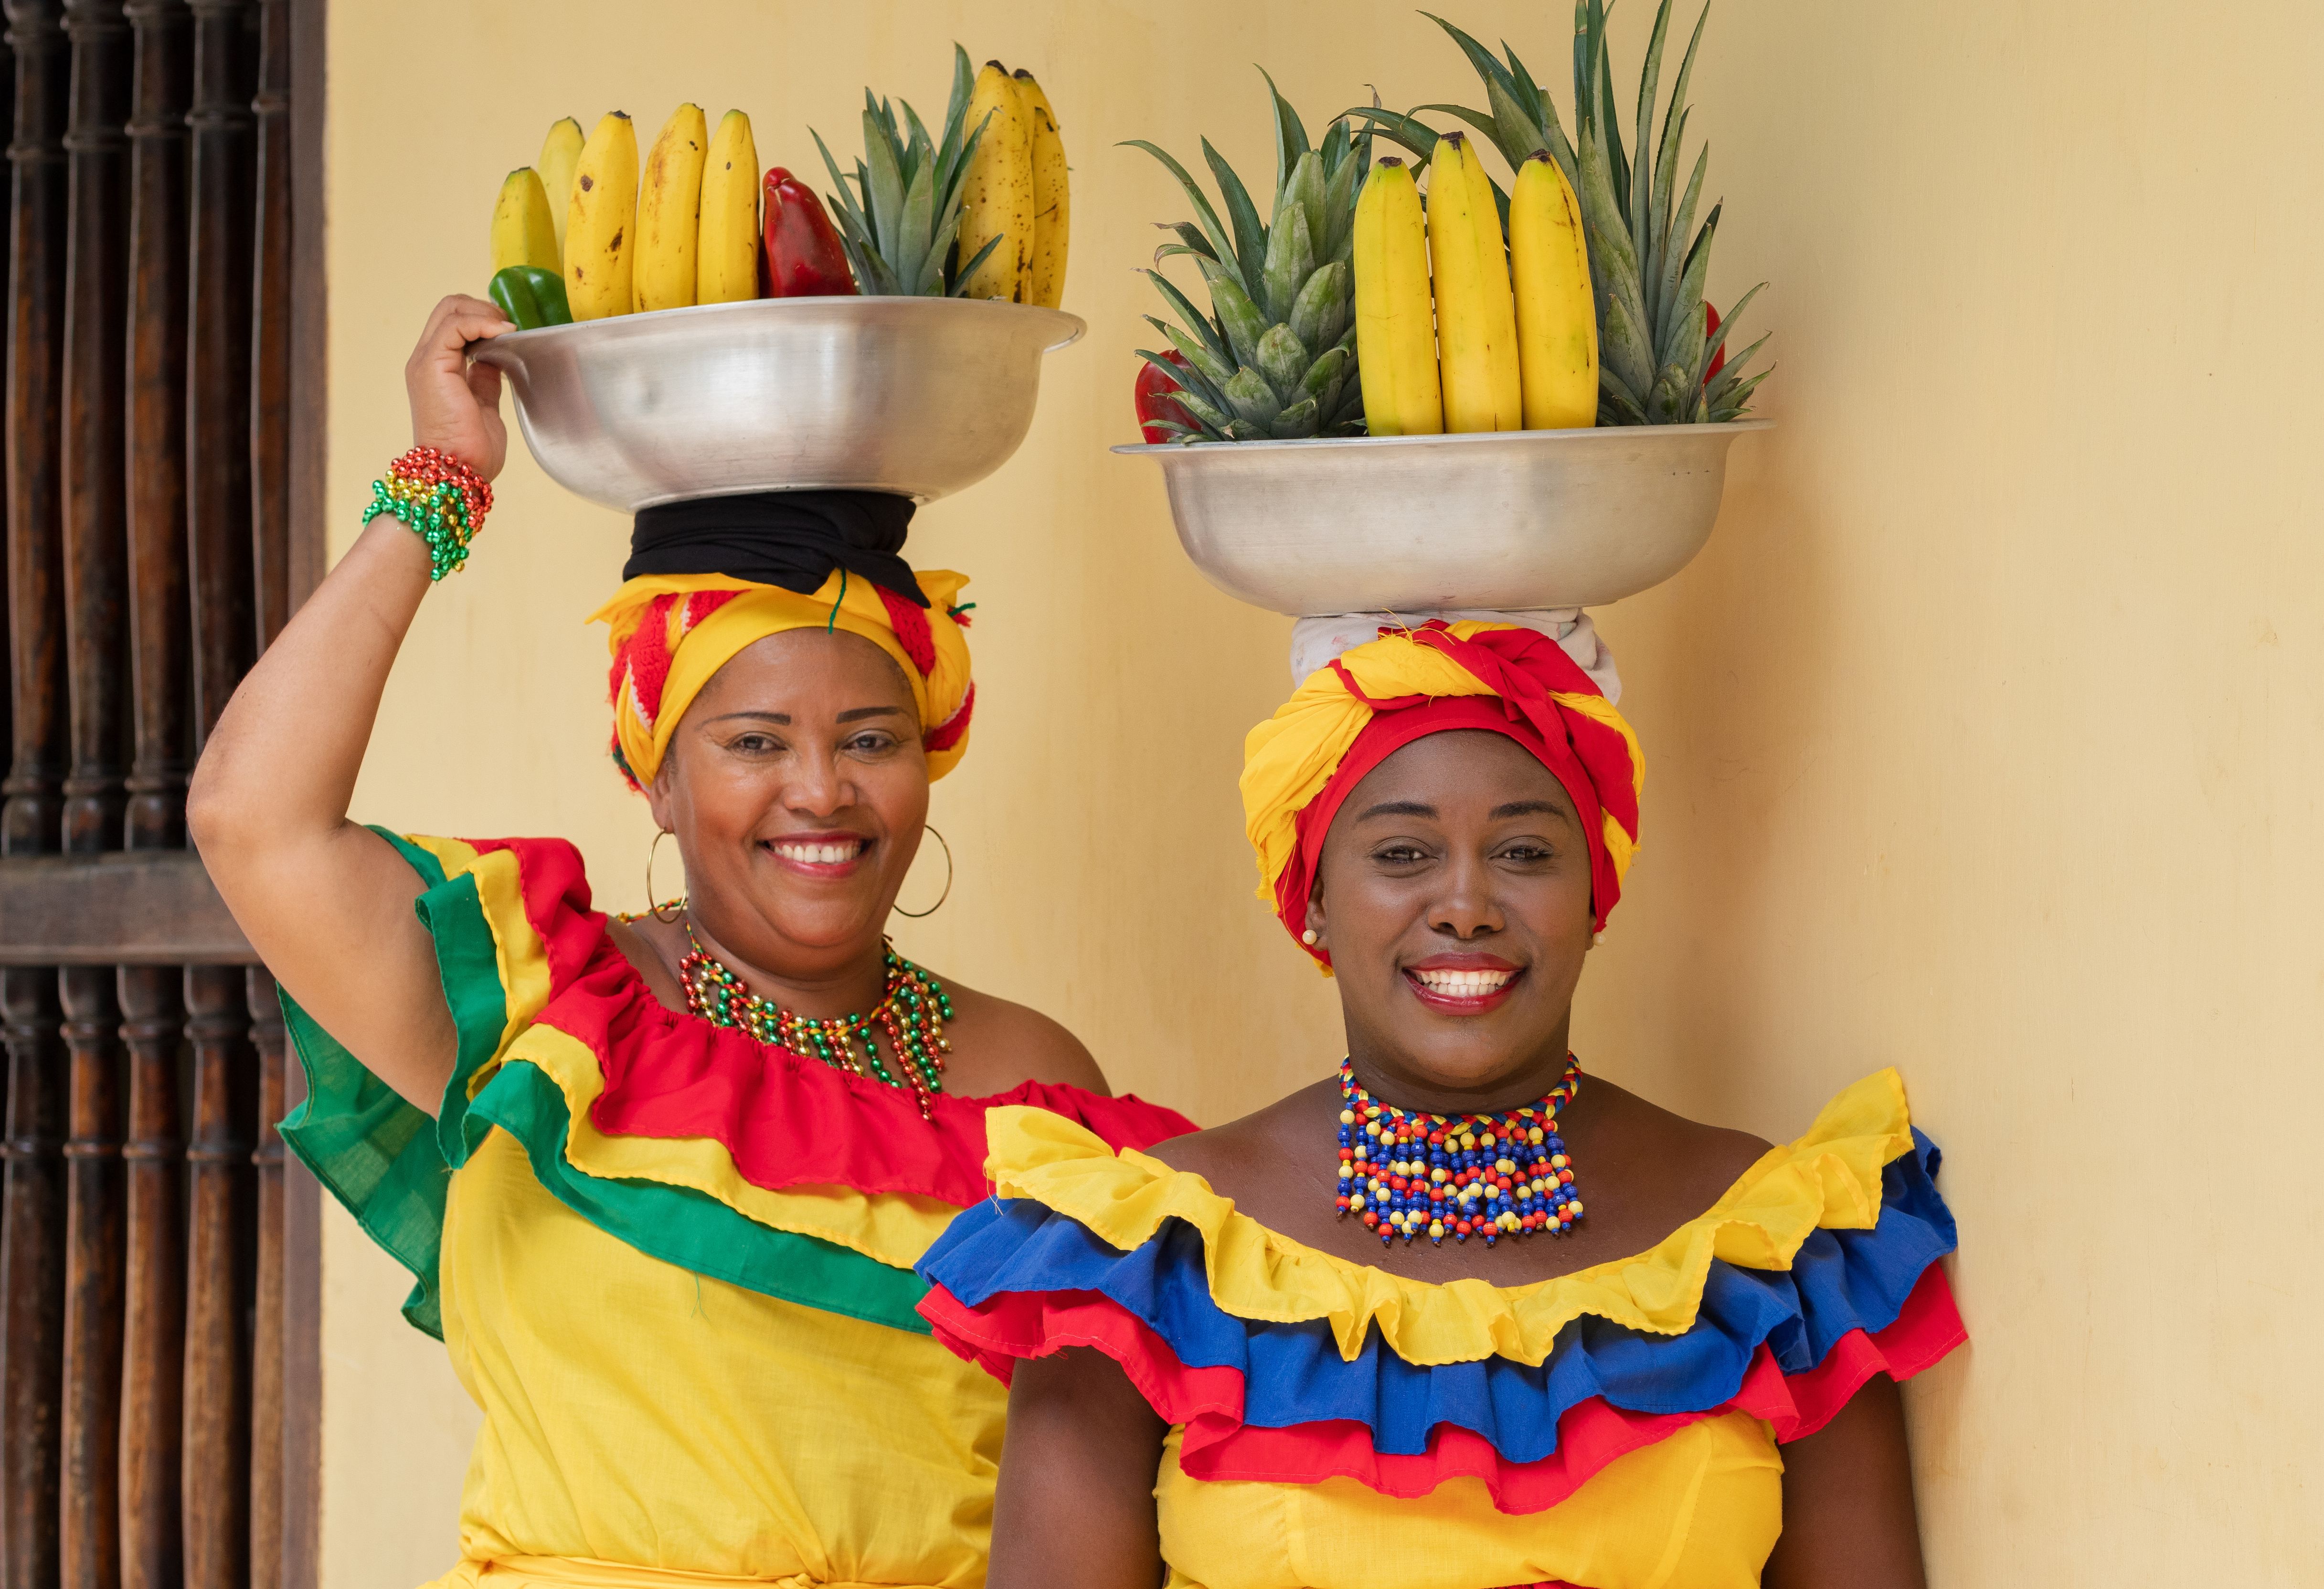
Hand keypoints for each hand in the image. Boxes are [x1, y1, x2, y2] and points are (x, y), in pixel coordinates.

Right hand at [405, 294, 512, 479]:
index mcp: (436, 368)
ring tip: (509, 328)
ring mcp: (425, 361)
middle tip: (510, 326)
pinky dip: (481, 322)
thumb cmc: (471, 450)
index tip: (510, 331)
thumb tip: (497, 359)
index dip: (482, 317)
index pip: (453, 322)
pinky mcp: (432, 366)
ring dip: (484, 312)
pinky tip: (503, 332)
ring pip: (450, 310)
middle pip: (449, 308)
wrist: (458, 473)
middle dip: (483, 308)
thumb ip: (485, 379)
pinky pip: (454, 326)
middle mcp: (425, 360)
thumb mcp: (485, 405)